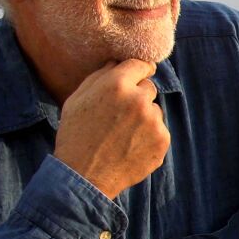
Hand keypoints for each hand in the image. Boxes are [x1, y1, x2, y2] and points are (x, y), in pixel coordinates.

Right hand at [55, 59, 169, 197]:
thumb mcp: (77, 98)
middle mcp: (139, 99)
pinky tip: (130, 147)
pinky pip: (160, 131)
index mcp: (117, 83)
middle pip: (149, 87)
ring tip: (123, 135)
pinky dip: (149, 138)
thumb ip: (100, 75)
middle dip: (137, 97)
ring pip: (154, 110)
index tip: (137, 77)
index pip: (141, 64)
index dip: (138, 71)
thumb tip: (117, 62)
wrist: (83, 176)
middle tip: (120, 116)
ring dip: (144, 118)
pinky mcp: (162, 141)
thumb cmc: (76, 135)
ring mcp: (153, 121)